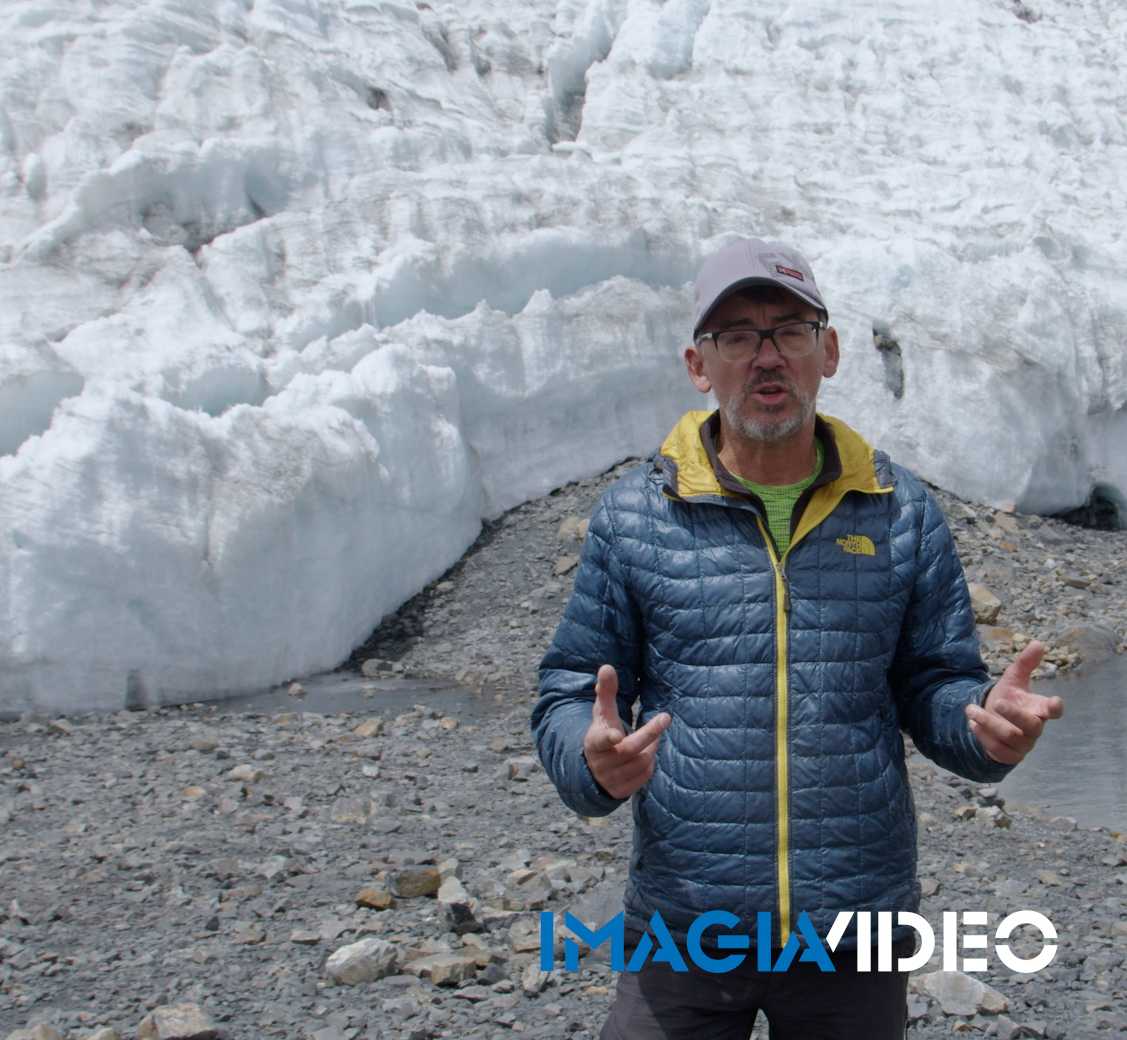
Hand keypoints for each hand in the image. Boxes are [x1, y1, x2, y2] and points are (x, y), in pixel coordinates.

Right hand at [583, 664, 670, 798]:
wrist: (593, 768)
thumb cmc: (602, 732)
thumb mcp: (602, 713)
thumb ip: (606, 691)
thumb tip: (607, 667)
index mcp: (594, 743)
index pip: (600, 740)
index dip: (608, 738)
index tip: (616, 734)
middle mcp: (601, 763)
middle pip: (630, 751)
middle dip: (649, 734)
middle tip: (664, 718)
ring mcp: (610, 779)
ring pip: (641, 763)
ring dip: (651, 749)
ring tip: (652, 739)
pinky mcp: (621, 791)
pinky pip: (644, 777)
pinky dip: (649, 764)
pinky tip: (647, 755)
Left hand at [965, 640, 1063, 764]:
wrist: (992, 720)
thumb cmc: (1009, 698)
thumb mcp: (1013, 680)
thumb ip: (1025, 663)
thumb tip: (1038, 643)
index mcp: (1039, 709)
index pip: (1054, 711)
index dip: (1055, 707)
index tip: (1054, 701)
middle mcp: (1035, 728)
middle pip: (1030, 725)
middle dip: (1013, 714)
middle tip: (997, 702)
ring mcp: (1024, 744)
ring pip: (1008, 736)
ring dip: (987, 722)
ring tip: (969, 709)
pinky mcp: (1010, 756)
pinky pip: (997, 749)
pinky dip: (982, 736)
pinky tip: (972, 724)